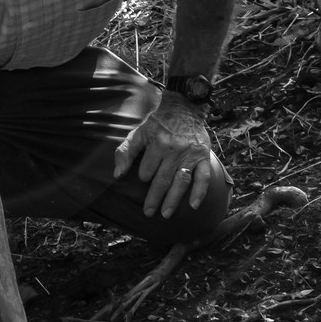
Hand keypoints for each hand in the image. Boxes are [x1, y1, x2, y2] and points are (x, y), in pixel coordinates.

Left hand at [113, 97, 222, 217]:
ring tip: (166, 214)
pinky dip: (200, 192)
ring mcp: (190, 154)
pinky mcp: (204, 156)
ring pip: (181, 181)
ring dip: (174, 199)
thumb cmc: (158, 123)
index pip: (147, 170)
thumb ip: (125, 152)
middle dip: (154, 198)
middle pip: (163, 179)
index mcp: (157, 143)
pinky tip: (193, 205)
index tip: (143, 180)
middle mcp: (174, 150)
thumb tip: (117, 175)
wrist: (184, 108)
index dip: (144, 176)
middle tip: (148, 212)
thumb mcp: (139, 132)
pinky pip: (203, 177)